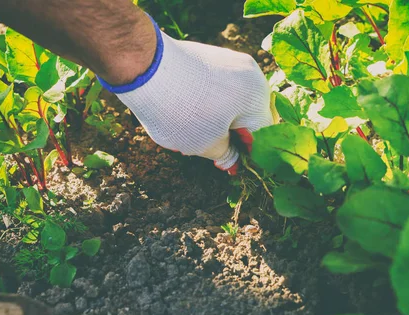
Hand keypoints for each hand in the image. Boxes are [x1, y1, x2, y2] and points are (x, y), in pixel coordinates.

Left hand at [99, 19, 272, 172]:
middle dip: (234, 135)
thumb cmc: (181, 110)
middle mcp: (251, 74)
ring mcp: (231, 61)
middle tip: (211, 152)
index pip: (263, 135)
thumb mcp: (206, 144)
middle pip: (251, 114)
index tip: (231, 166)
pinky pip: (219, 86)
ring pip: (234, 100)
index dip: (248, 155)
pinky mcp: (210, 55)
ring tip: (194, 133)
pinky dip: (209, 102)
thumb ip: (226, 155)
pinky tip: (187, 113)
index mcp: (258, 98)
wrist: (145, 67)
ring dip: (220, 119)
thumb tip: (234, 162)